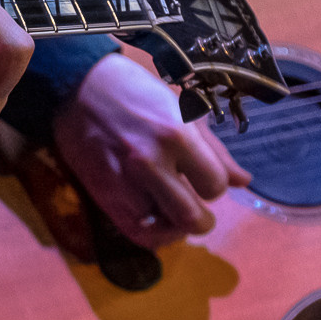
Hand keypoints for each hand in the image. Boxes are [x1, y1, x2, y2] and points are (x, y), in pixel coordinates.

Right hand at [50, 52, 249, 247]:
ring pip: (161, 231)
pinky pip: (133, 231)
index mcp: (177, 135)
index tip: (202, 179)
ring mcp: (123, 180)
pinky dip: (150, 233)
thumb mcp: (180, 111)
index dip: (214, 186)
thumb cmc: (135, 91)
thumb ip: (213, 149)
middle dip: (201, 220)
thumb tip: (243, 181)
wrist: (77, 86)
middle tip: (197, 210)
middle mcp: (151, 162)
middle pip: (190, 218)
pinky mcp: (102, 192)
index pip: (214, 185)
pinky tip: (153, 219)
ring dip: (173, 227)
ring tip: (172, 214)